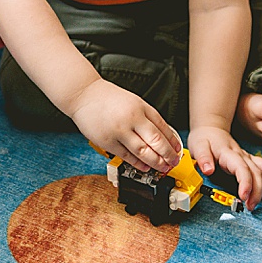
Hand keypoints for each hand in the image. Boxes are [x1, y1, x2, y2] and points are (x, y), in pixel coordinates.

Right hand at [68, 79, 182, 172]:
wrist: (84, 94)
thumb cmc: (108, 98)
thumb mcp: (133, 101)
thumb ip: (146, 117)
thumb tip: (161, 136)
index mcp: (141, 107)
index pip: (163, 127)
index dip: (172, 141)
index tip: (177, 150)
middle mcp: (132, 118)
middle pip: (156, 141)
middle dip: (168, 155)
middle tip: (174, 162)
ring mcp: (119, 130)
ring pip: (143, 151)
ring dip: (156, 162)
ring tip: (163, 167)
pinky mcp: (108, 141)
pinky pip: (127, 156)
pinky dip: (138, 163)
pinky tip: (145, 167)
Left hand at [188, 126, 261, 209]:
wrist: (211, 129)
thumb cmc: (205, 138)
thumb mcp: (198, 146)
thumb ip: (203, 157)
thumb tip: (208, 170)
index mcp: (229, 153)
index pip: (242, 168)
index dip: (245, 183)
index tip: (244, 196)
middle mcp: (242, 155)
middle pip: (257, 173)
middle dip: (257, 192)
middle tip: (250, 207)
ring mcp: (248, 157)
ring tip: (259, 201)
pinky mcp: (250, 160)